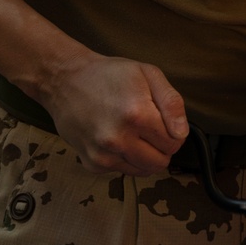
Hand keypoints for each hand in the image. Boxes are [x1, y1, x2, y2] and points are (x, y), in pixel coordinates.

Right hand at [41, 52, 188, 175]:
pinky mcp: (92, 163)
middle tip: (149, 129)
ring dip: (144, 156)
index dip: (173, 132)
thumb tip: (181, 133)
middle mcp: (120, 138)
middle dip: (161, 147)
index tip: (161, 121)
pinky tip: (115, 138)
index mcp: (138, 114)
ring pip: (143, 171)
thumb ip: (172, 103)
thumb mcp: (147, 73)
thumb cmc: (108, 75)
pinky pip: (122, 171)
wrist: (65, 81)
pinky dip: (125, 159)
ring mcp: (104, 154)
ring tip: (132, 133)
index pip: (174, 143)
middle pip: (161, 162)